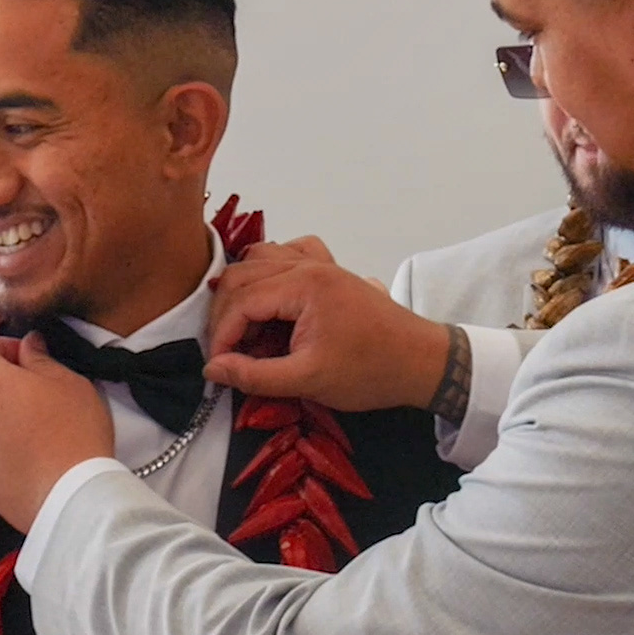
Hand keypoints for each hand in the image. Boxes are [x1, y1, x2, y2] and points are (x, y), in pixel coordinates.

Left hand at [0, 336, 114, 530]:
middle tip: (42, 392)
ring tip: (44, 430)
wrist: (73, 498)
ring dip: (7, 418)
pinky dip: (8, 450)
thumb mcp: (70, 381)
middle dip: (5, 383)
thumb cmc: (76, 434)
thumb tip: (29, 345)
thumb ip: (41, 358)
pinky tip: (38, 458)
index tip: (23, 356)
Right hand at [204, 238, 463, 415]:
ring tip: (243, 328)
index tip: (217, 367)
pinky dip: (271, 268)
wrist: (421, 362)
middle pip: (243, 275)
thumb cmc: (370, 372)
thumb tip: (212, 369)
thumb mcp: (308, 380)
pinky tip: (271, 295)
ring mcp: (322, 264)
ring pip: (261, 259)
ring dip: (243, 290)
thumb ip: (254, 375)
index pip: (240, 300)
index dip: (221, 335)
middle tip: (226, 352)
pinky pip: (290, 253)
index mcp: (303, 285)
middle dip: (225, 314)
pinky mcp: (331, 272)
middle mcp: (309, 264)